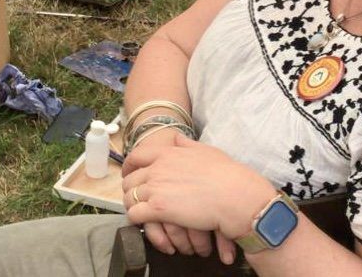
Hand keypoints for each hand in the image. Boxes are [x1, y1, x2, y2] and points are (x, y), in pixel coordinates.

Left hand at [123, 130, 232, 259]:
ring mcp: (156, 188)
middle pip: (130, 179)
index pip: (137, 155)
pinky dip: (137, 220)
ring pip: (129, 198)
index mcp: (169, 153)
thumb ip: (186, 144)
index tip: (129, 173)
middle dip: (130, 189)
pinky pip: (134, 215)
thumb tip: (176, 139)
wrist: (232, 193)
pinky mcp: (157, 208)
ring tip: (142, 212)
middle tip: (136, 197)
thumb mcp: (205, 151)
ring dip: (133, 206)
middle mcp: (158, 168)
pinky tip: (147, 222)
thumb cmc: (224, 173)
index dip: (129, 166)